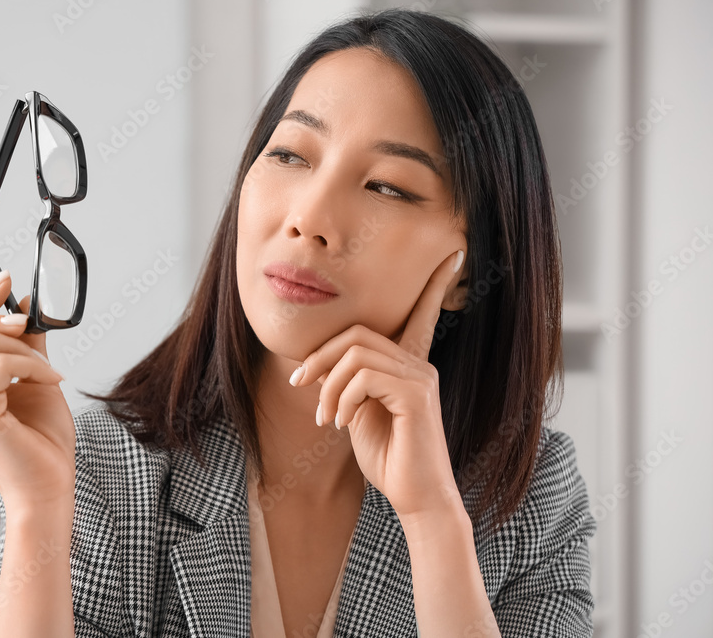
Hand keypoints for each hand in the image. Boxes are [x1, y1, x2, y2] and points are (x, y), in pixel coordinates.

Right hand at [0, 270, 75, 515]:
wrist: (49, 489)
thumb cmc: (42, 443)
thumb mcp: (36, 380)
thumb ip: (27, 346)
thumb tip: (27, 306)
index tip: (6, 280)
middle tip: (25, 325)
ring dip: (16, 344)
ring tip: (45, 368)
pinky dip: (31, 365)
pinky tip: (51, 381)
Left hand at [290, 250, 465, 521]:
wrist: (416, 498)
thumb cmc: (389, 457)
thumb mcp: (358, 413)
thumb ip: (348, 384)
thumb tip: (322, 367)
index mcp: (409, 365)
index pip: (421, 315)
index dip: (434, 286)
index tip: (452, 255)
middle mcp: (419, 364)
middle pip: (358, 334)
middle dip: (320, 356)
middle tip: (300, 384)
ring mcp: (421, 378)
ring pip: (356, 354)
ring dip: (327, 384)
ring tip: (324, 417)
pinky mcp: (416, 395)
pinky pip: (363, 377)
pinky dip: (341, 398)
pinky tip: (341, 423)